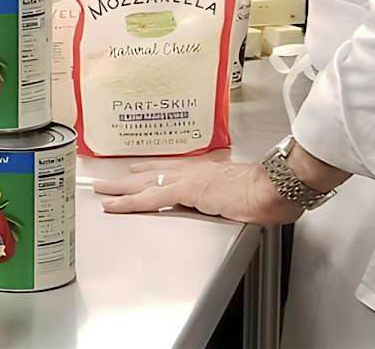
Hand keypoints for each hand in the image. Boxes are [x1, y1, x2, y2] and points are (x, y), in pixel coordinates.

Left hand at [95, 159, 305, 225]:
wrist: (273, 187)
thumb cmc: (264, 190)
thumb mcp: (237, 191)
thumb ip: (223, 195)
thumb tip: (218, 202)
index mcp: (204, 170)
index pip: (169, 169)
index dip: (149, 171)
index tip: (135, 170)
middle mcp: (191, 170)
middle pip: (151, 174)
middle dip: (127, 179)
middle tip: (106, 182)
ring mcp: (186, 179)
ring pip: (144, 183)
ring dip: (120, 188)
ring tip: (101, 191)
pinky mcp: (185, 191)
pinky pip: (150, 198)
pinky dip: (130, 202)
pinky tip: (116, 205)